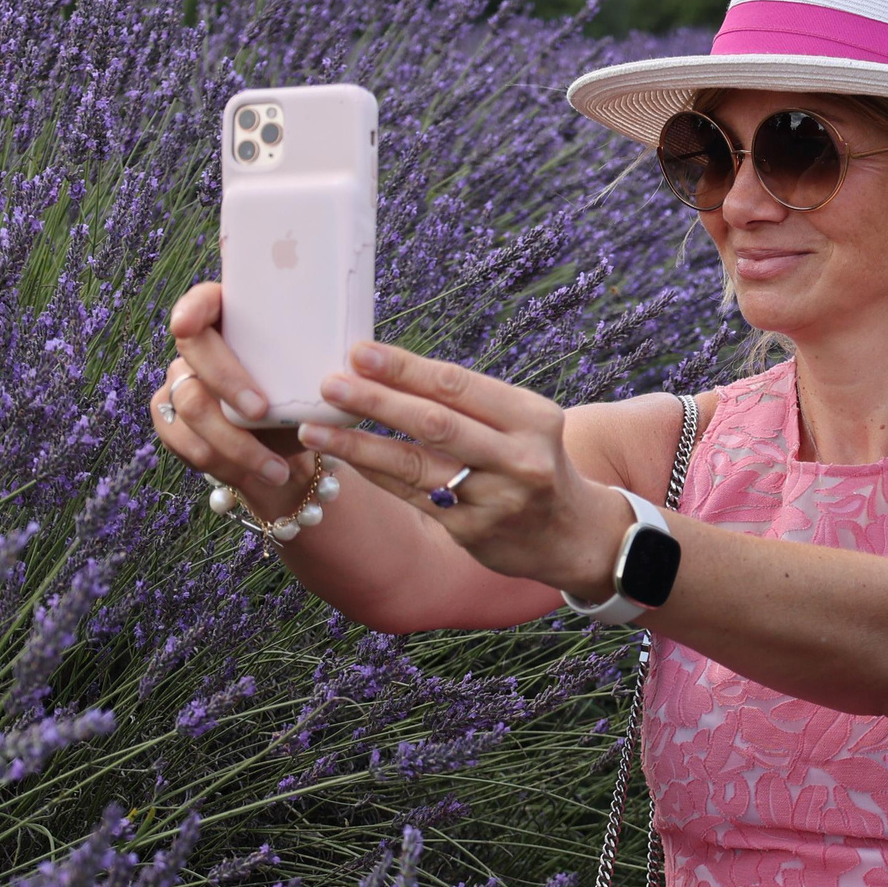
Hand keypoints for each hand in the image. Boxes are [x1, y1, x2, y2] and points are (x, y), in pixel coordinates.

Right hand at [151, 280, 308, 502]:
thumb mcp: (320, 382)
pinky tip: (257, 476)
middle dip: (227, 381)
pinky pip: (186, 441)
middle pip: (196, 352)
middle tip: (261, 411)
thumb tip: (366, 358)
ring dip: (235, 442)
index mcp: (234, 322)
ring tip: (277, 470)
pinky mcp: (172, 420)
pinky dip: (224, 463)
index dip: (191, 307)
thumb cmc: (305, 403)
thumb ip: (329, 365)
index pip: (204, 301)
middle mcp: (200, 348)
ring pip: (192, 405)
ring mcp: (182, 382)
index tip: (188, 324)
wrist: (286, 451)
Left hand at [292, 342, 633, 596]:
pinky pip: (413, 497)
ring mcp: (496, 500)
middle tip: (329, 384)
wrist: (573, 534)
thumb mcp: (523, 423)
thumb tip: (387, 370)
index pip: (458, 385)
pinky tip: (343, 461)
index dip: (405, 368)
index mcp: (533, 417)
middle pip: (435, 423)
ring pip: (415, 466)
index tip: (360, 352)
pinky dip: (376, 475)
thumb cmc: (534, 461)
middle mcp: (519, 458)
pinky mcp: (473, 533)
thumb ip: (468, 402)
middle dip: (376, 401)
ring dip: (359, 445)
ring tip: (315, 428)